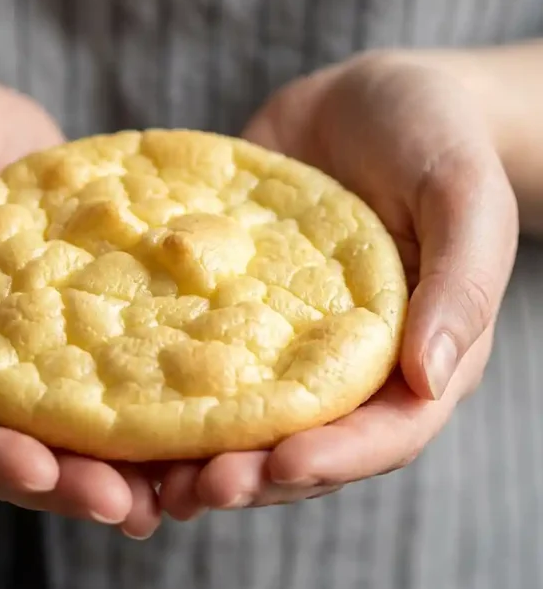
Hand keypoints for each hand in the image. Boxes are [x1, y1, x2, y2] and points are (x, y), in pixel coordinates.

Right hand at [0, 54, 160, 538]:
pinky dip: (145, 394)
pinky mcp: (72, 314)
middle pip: (15, 442)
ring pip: (69, 418)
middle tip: (130, 507)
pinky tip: (194, 413)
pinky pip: (108, 360)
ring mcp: (25, 343)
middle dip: (70, 480)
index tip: (45, 475)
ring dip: (118, 458)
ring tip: (175, 487)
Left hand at [160, 51, 517, 517]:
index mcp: (412, 356)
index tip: (278, 467)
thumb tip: (430, 379)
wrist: (364, 99)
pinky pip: (205, 357)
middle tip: (196, 490)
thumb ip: (460, 283)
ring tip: (151, 477)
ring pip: (248, 418)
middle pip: (306, 444)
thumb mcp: (462, 196)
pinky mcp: (239, 311)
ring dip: (203, 453)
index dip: (333, 460)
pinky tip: (126, 404)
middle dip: (254, 475)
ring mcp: (286, 341)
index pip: (383, 434)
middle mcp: (347, 364)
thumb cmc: (432, 138)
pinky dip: (171, 391)